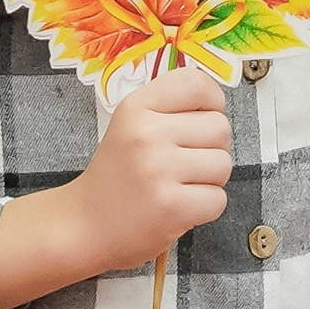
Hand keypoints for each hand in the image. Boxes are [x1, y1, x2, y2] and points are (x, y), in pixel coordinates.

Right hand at [69, 68, 234, 270]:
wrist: (85, 224)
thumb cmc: (117, 174)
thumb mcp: (130, 125)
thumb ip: (168, 108)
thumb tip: (216, 104)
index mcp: (136, 107)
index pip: (197, 84)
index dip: (212, 101)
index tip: (202, 118)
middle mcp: (147, 133)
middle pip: (220, 127)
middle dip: (211, 148)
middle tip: (183, 163)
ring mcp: (159, 170)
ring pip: (223, 164)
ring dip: (210, 180)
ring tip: (179, 185)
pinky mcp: (172, 207)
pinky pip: (218, 199)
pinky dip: (205, 207)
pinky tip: (179, 206)